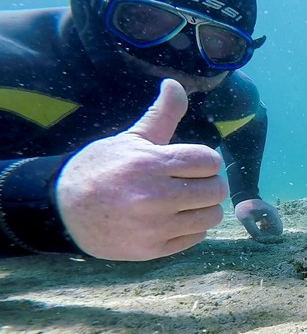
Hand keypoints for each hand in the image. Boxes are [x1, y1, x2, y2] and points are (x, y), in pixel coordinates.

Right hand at [55, 79, 228, 260]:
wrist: (63, 211)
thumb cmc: (101, 169)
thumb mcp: (130, 139)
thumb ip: (161, 115)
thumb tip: (176, 84)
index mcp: (149, 165)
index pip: (209, 161)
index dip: (206, 159)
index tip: (194, 162)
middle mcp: (154, 198)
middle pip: (216, 190)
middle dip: (209, 182)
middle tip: (193, 181)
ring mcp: (154, 227)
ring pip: (211, 216)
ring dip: (204, 206)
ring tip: (186, 200)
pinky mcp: (153, 250)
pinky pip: (196, 237)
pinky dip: (192, 227)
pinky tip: (174, 218)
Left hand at [235, 199, 282, 241]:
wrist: (243, 199)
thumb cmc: (244, 208)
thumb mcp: (246, 220)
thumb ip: (253, 230)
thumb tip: (260, 239)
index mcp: (271, 214)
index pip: (278, 230)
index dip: (271, 236)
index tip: (261, 234)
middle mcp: (275, 215)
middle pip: (277, 230)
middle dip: (269, 235)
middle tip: (258, 233)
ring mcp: (273, 216)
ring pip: (274, 229)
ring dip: (266, 232)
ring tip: (257, 229)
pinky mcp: (270, 217)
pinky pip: (271, 227)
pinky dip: (265, 230)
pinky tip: (257, 228)